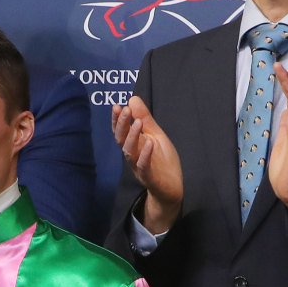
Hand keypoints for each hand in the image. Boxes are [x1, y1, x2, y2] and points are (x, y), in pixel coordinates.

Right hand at [111, 95, 184, 232]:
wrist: (171, 187)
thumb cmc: (162, 161)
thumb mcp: (155, 135)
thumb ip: (144, 119)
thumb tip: (132, 99)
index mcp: (134, 144)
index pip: (120, 130)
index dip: (117, 119)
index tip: (117, 105)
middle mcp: (133, 154)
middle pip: (121, 139)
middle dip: (122, 124)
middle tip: (125, 110)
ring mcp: (139, 166)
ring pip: (130, 151)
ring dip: (132, 137)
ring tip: (137, 123)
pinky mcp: (149, 177)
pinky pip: (143, 166)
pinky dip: (145, 155)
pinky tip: (150, 143)